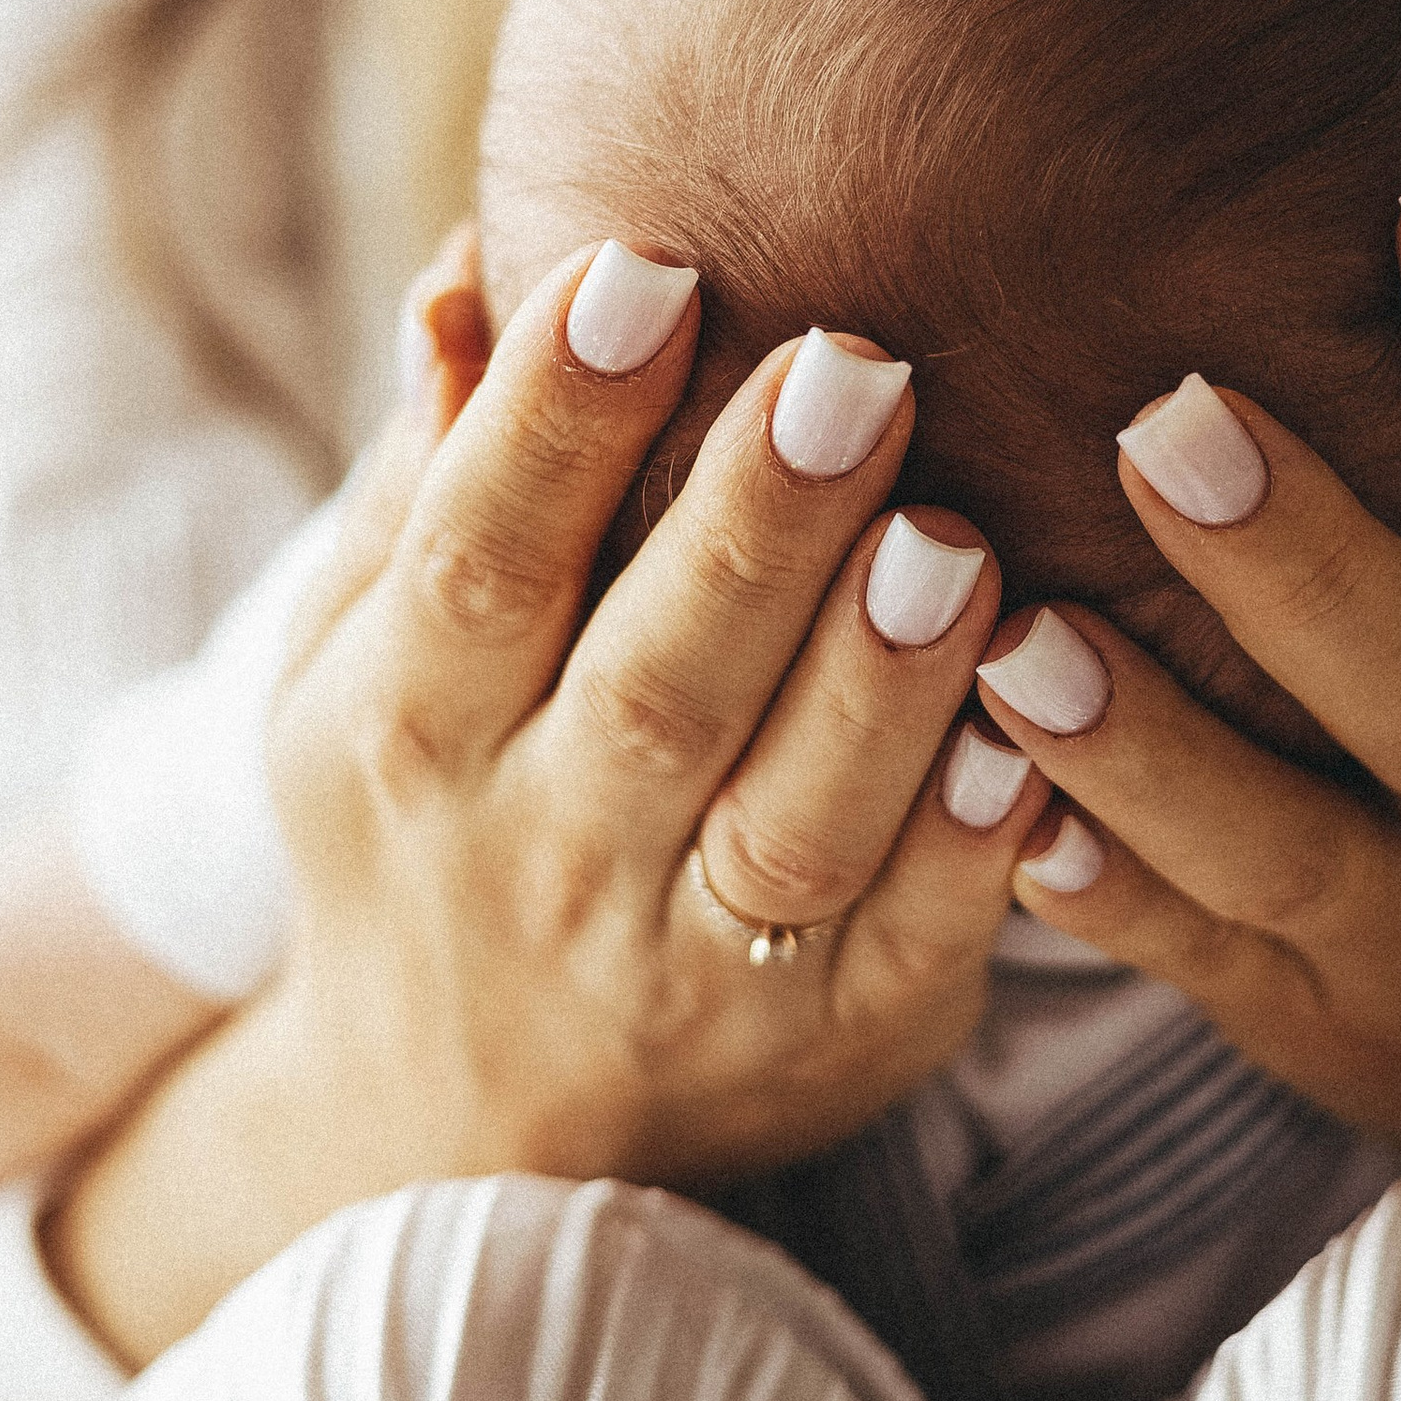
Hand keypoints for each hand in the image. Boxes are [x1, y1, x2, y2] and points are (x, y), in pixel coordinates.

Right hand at [47, 236, 1036, 1363]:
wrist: (459, 1137)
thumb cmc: (430, 809)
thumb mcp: (363, 654)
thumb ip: (435, 467)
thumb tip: (473, 264)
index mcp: (408, 728)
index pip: (476, 559)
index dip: (554, 419)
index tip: (644, 266)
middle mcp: (539, 857)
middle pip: (653, 689)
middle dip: (754, 529)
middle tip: (850, 368)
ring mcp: (688, 968)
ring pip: (792, 826)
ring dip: (878, 685)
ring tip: (955, 539)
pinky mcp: (835, 1038)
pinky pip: (917, 942)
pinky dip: (976, 845)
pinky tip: (1036, 729)